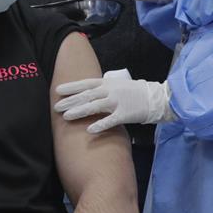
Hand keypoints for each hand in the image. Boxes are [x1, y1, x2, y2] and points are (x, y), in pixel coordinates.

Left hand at [54, 75, 173, 133]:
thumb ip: (103, 88)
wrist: (156, 97)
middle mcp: (110, 91)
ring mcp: (117, 102)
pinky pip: (110, 120)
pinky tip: (89, 130)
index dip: (72, 87)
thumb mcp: (117, 85)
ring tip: (66, 117)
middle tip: (56, 106)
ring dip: (79, 111)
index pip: (86, 83)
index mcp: (108, 82)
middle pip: (87, 95)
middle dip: (71, 101)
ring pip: (94, 106)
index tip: (58, 91)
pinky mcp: (125, 114)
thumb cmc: (135, 92)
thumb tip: (88, 92)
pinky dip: (99, 125)